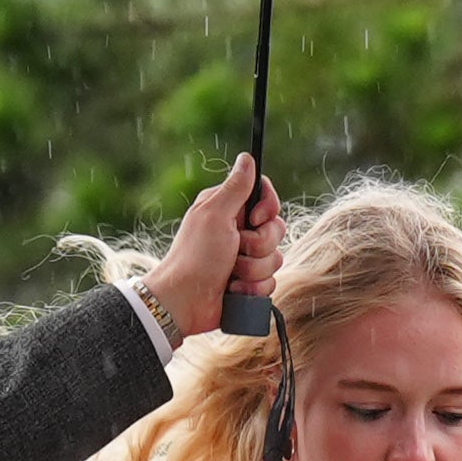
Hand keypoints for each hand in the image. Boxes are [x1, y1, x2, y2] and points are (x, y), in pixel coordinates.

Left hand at [146, 159, 284, 340]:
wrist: (186, 302)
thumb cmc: (195, 257)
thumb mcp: (216, 215)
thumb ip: (236, 187)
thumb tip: (247, 158)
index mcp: (229, 209)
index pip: (266, 198)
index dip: (267, 210)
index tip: (254, 219)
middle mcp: (238, 231)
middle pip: (276, 230)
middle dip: (260, 246)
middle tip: (236, 250)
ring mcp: (244, 259)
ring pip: (276, 259)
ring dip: (254, 270)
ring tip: (231, 275)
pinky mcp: (248, 283)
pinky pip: (270, 283)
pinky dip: (253, 289)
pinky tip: (234, 291)